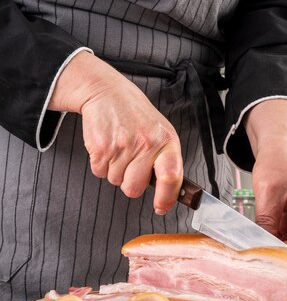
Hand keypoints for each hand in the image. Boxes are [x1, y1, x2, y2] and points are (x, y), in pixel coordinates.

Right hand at [48, 51, 182, 212]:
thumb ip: (166, 162)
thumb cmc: (136, 116)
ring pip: (115, 181)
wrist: (107, 92)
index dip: (166, 198)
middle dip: (129, 182)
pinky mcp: (101, 148)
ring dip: (115, 170)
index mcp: (166, 141)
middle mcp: (146, 144)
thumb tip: (168, 196)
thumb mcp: (161, 133)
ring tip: (119, 147)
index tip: (161, 207)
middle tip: (130, 163)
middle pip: (134, 188)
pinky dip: (101, 164)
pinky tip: (108, 145)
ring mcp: (123, 146)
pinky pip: (100, 173)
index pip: (172, 177)